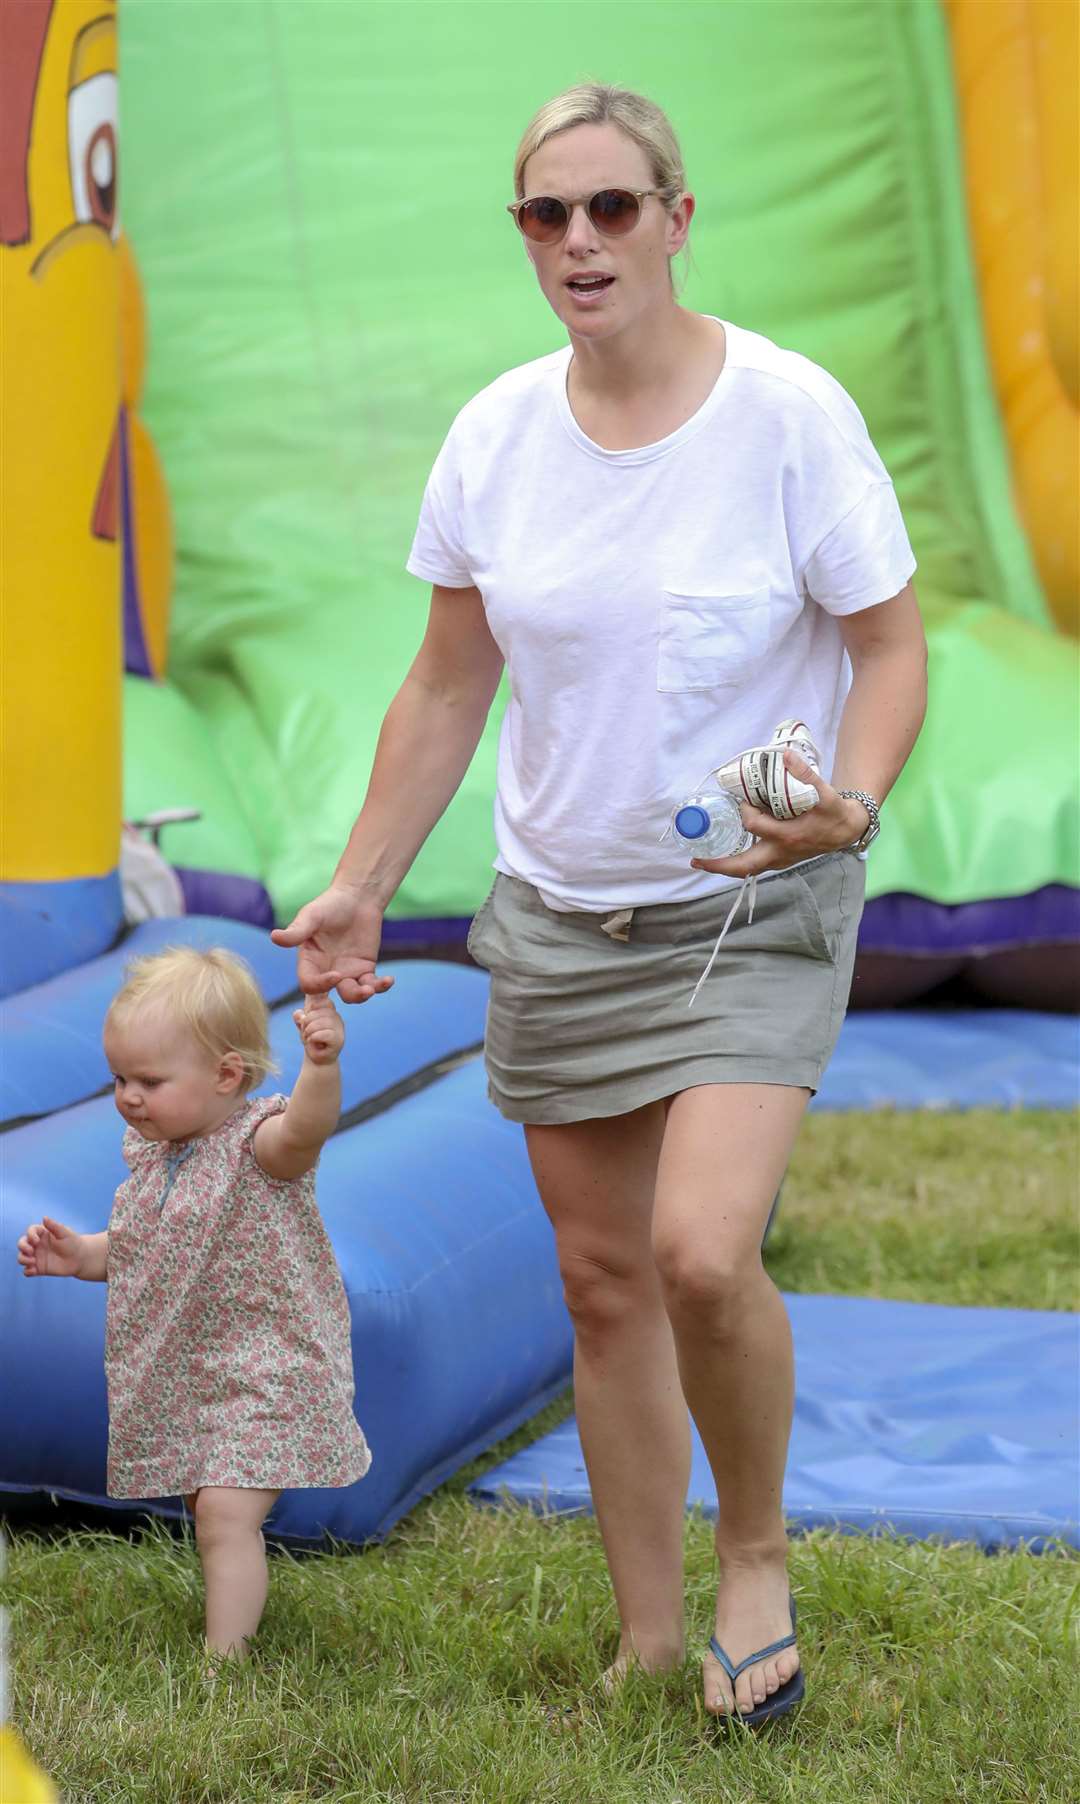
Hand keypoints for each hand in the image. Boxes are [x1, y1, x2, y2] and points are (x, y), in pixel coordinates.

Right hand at [17, 1216, 83, 1277]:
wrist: (80, 1258)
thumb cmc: (73, 1243)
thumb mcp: (65, 1233)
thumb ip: (54, 1226)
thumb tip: (44, 1217)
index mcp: (42, 1234)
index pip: (30, 1231)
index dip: (30, 1235)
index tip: (37, 1240)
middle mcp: (37, 1245)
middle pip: (21, 1244)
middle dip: (22, 1247)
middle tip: (31, 1251)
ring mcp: (36, 1257)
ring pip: (21, 1258)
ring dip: (23, 1259)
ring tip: (33, 1261)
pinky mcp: (38, 1269)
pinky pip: (27, 1271)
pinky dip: (27, 1271)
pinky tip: (34, 1270)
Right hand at [271, 883, 394, 1004]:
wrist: (357, 897)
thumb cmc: (330, 904)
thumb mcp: (311, 916)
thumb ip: (296, 931)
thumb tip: (274, 938)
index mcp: (309, 960)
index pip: (309, 983)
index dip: (320, 984)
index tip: (337, 975)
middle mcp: (325, 970)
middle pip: (331, 994)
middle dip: (346, 995)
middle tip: (363, 990)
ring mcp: (346, 971)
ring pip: (351, 994)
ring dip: (363, 995)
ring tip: (373, 988)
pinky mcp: (364, 968)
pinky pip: (371, 984)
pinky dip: (380, 986)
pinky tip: (389, 980)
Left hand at [293, 991, 344, 1063]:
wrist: (318, 1059)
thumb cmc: (312, 1040)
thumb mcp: (303, 1025)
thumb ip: (300, 1017)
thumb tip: (299, 1014)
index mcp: (328, 1009)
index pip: (319, 999)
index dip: (309, 1010)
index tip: (306, 1021)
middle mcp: (335, 1015)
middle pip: (314, 1012)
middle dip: (305, 1024)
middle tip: (308, 1034)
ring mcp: (339, 1027)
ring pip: (317, 1023)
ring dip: (308, 1033)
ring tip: (311, 1039)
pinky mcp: (339, 1039)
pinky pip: (321, 1034)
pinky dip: (313, 1039)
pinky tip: (316, 1044)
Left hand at [691, 749, 869, 878]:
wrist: (847, 830)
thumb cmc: (834, 812)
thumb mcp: (825, 792)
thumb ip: (805, 774)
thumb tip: (785, 754)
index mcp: (788, 836)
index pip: (755, 825)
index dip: (745, 811)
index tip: (743, 799)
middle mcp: (780, 852)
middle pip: (744, 866)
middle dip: (718, 865)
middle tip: (695, 860)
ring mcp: (780, 860)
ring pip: (748, 870)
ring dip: (725, 867)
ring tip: (702, 861)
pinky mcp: (780, 860)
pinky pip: (754, 866)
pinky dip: (738, 863)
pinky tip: (724, 855)